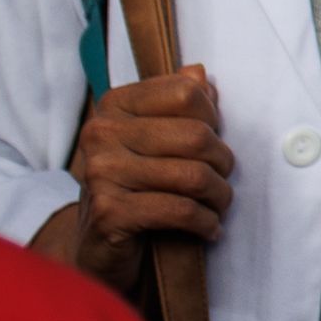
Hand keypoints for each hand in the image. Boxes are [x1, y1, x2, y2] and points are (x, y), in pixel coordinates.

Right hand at [47, 66, 232, 291]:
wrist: (98, 247)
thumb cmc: (135, 186)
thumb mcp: (154, 140)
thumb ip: (176, 104)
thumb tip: (198, 73)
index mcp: (114, 105)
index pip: (186, 92)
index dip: (211, 119)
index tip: (212, 141)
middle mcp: (101, 133)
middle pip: (196, 136)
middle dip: (222, 162)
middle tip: (222, 179)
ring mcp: (101, 173)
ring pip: (193, 175)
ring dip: (219, 196)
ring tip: (218, 204)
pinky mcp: (109, 212)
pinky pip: (181, 210)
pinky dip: (205, 222)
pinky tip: (208, 227)